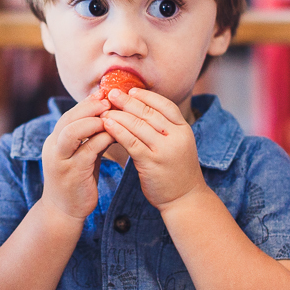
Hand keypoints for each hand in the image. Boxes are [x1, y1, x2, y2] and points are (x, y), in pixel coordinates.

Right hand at [41, 95, 113, 221]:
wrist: (63, 211)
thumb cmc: (77, 179)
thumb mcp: (81, 154)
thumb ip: (90, 136)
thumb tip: (109, 114)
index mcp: (55, 140)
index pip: (69, 114)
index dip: (86, 102)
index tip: (104, 92)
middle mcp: (53, 147)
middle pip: (67, 119)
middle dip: (88, 107)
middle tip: (108, 99)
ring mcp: (60, 160)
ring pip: (71, 132)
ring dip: (91, 121)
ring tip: (109, 115)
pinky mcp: (71, 173)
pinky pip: (86, 151)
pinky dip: (100, 140)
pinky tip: (114, 136)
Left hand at [102, 88, 205, 210]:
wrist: (185, 199)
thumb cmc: (177, 171)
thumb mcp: (178, 144)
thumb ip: (164, 128)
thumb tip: (142, 109)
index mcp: (184, 129)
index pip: (165, 105)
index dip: (146, 96)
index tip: (130, 90)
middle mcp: (176, 137)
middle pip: (149, 112)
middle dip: (128, 101)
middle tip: (111, 93)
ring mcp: (164, 150)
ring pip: (138, 125)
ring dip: (119, 115)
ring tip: (104, 110)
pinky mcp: (152, 162)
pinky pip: (131, 141)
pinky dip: (118, 130)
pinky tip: (107, 124)